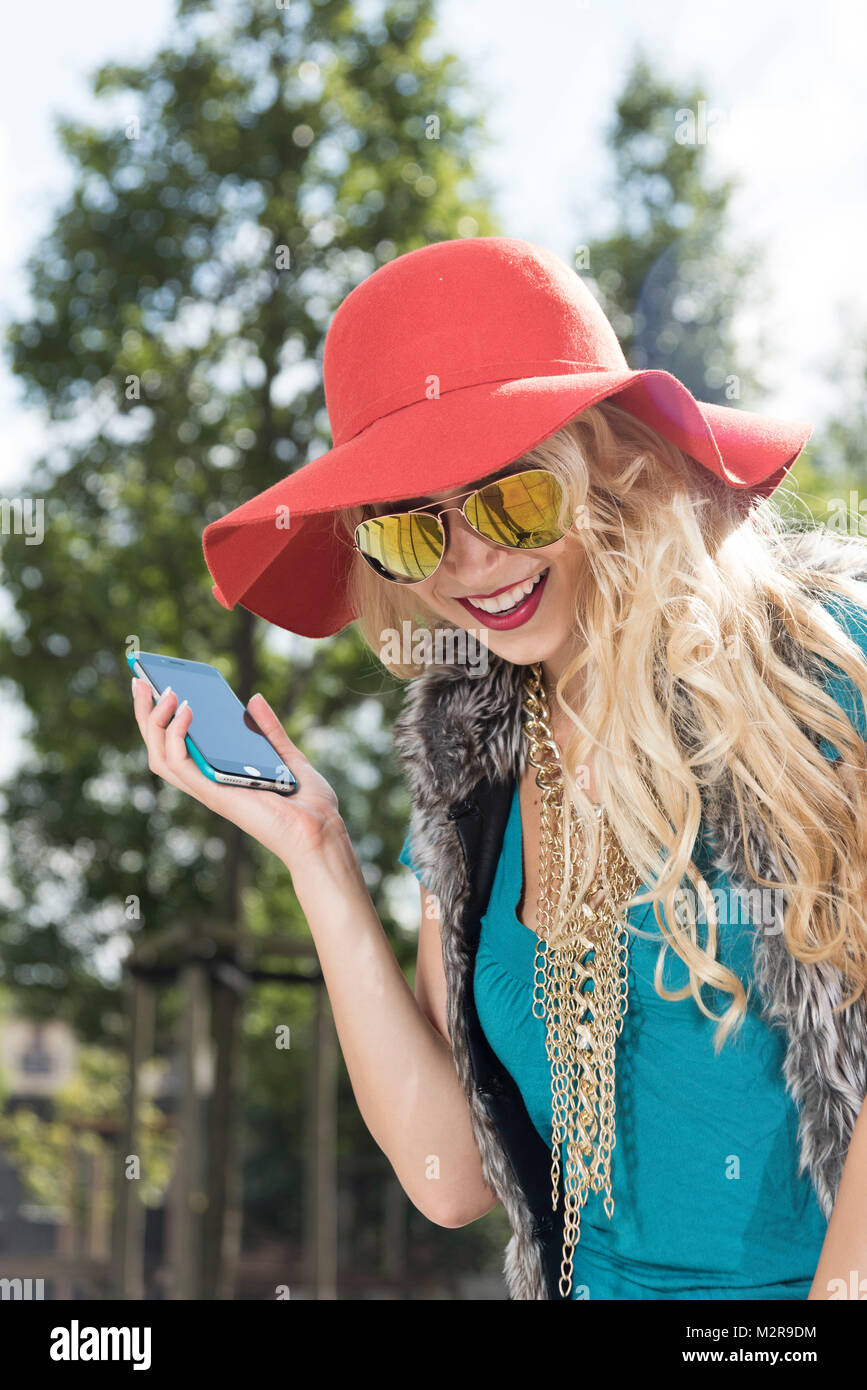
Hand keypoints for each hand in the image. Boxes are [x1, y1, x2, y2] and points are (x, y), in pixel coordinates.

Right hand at [131, 678, 345, 871]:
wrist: (323, 830)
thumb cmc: (309, 804)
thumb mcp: (288, 756)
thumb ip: (268, 730)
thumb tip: (254, 699)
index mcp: (220, 775)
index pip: (178, 748)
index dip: (160, 722)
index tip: (153, 687)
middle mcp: (208, 783)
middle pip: (160, 749)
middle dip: (146, 715)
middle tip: (141, 681)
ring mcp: (208, 789)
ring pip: (160, 756)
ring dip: (154, 722)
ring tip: (163, 690)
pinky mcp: (213, 793)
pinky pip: (180, 763)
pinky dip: (177, 736)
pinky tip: (187, 709)